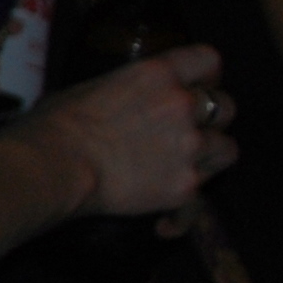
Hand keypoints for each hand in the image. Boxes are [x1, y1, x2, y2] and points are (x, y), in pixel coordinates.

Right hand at [41, 46, 234, 219]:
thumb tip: (119, 104)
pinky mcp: (186, 186)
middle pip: (226, 106)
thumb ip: (124, 93)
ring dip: (208, 157)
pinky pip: (200, 199)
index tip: (196, 86)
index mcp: (158, 74)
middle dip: (212, 119)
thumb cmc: (56, 123)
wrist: (56, 165)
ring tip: (183, 170)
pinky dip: (184, 209)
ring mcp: (190, 147)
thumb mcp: (92, 89)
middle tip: (190, 130)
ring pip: (226, 150)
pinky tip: (166, 221)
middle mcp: (183, 106)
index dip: (205, 75)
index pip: (208, 60)